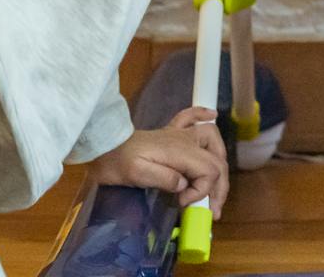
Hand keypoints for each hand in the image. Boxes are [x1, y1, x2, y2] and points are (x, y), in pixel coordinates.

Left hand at [87, 107, 229, 217]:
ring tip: (215, 182)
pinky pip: (191, 116)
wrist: (103, 146)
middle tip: (211, 209)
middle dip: (218, 186)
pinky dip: (203, 114)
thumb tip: (185, 185)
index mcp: (179, 151)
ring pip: (213, 139)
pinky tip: (212, 114)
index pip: (209, 170)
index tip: (184, 203)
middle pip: (217, 160)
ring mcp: (178, 134)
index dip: (203, 190)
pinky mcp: (169, 133)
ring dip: (219, 159)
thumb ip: (165, 179)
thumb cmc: (118, 163)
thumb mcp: (139, 175)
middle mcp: (185, 140)